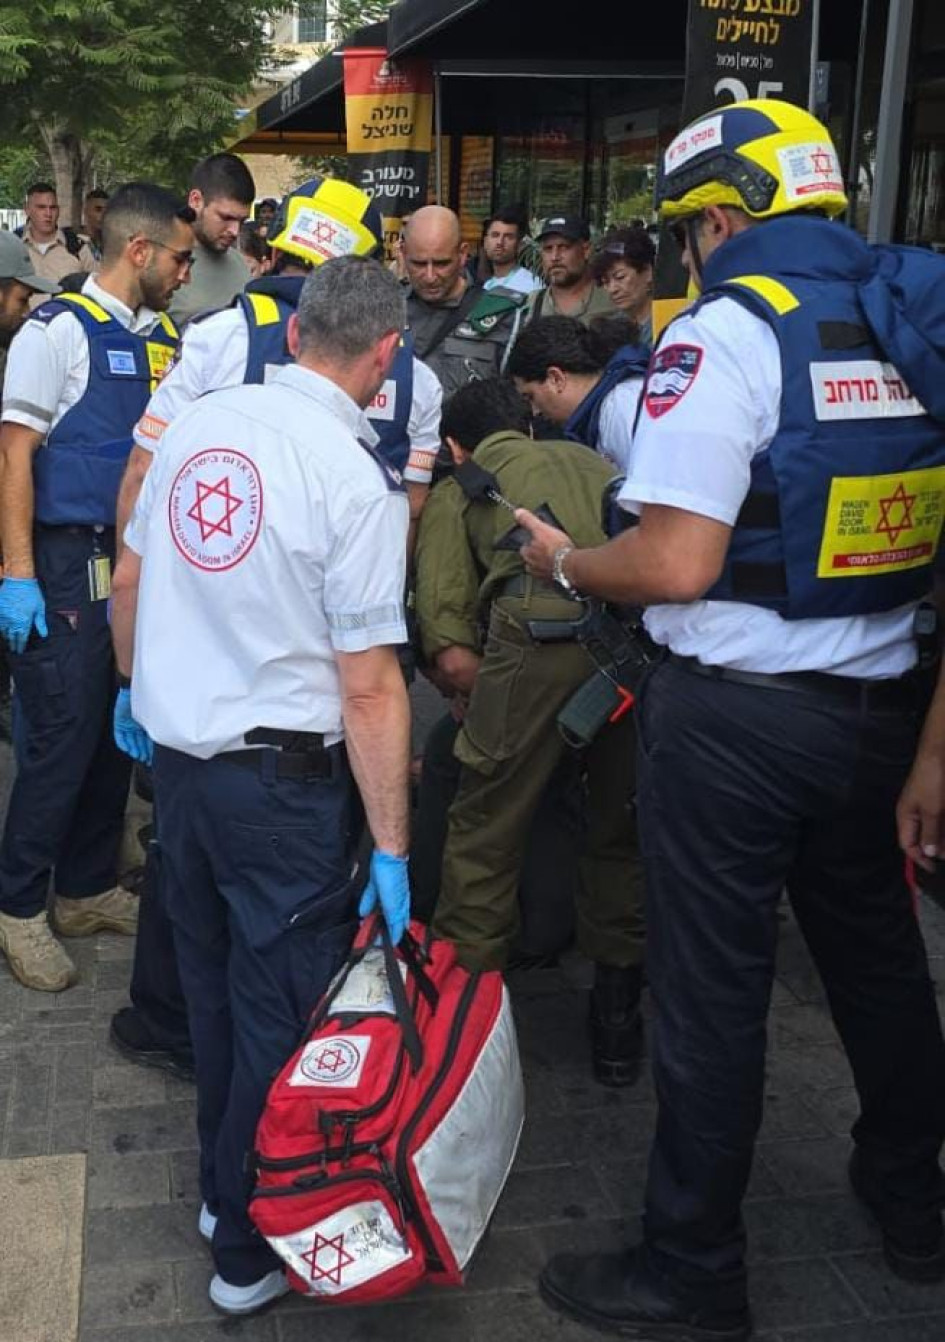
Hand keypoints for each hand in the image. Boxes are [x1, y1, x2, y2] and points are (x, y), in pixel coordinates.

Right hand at [0, 578, 46, 653]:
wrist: (18, 580)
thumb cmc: (31, 593)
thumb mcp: (39, 608)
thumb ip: (40, 623)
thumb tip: (44, 635)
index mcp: (24, 621)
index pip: (22, 638)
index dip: (21, 645)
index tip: (20, 651)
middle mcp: (13, 621)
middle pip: (12, 636)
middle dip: (13, 644)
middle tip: (13, 650)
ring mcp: (4, 615)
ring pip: (3, 630)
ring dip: (6, 636)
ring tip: (8, 640)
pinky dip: (1, 627)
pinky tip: (2, 629)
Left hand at [113, 687, 152, 764]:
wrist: (135, 687)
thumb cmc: (149, 700)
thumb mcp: (155, 715)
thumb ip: (159, 727)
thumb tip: (169, 739)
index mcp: (148, 723)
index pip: (148, 740)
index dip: (150, 750)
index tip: (152, 759)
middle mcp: (138, 724)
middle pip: (139, 742)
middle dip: (142, 751)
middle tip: (145, 759)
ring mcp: (128, 724)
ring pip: (130, 741)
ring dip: (134, 749)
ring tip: (139, 756)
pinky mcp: (119, 722)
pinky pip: (120, 737)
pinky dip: (123, 744)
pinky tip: (129, 749)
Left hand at [359, 849, 410, 944]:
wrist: (387, 856)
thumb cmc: (395, 877)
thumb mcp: (394, 904)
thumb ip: (394, 920)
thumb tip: (396, 935)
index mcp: (401, 907)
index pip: (397, 927)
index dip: (391, 938)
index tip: (383, 946)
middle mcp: (394, 902)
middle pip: (387, 920)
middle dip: (379, 930)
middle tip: (370, 939)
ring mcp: (385, 893)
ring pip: (378, 911)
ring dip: (371, 919)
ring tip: (365, 927)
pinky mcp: (377, 884)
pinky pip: (371, 898)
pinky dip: (366, 906)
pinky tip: (362, 912)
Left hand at [514, 508, 574, 581]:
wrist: (570, 566)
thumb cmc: (555, 547)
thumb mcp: (541, 529)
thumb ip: (528, 521)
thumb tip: (517, 512)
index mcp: (527, 555)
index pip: (524, 548)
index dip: (531, 543)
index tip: (538, 539)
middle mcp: (531, 568)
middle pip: (531, 560)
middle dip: (538, 556)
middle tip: (548, 550)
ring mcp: (542, 577)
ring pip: (540, 570)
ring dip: (546, 565)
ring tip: (556, 560)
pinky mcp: (553, 584)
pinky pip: (551, 578)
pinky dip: (555, 574)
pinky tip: (562, 569)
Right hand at [897, 747, 944, 871]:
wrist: (940, 754)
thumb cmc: (931, 781)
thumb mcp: (931, 810)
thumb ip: (930, 833)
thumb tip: (929, 854)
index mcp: (906, 817)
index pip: (908, 845)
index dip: (920, 858)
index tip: (935, 869)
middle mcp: (915, 814)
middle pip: (922, 839)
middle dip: (935, 849)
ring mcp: (928, 807)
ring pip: (934, 830)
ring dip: (943, 839)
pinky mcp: (938, 802)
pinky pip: (940, 821)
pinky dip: (944, 828)